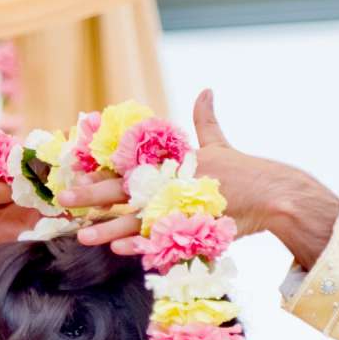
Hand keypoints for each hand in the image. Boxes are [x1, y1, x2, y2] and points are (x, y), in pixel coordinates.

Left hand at [81, 91, 338, 268]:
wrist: (275, 194)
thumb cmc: (246, 171)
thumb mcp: (219, 143)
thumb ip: (206, 120)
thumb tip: (206, 90)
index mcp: (171, 160)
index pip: (127, 163)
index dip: (99, 169)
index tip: (72, 174)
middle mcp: (171, 180)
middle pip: (123, 188)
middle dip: (90, 195)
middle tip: (63, 201)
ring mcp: (179, 205)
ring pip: (135, 218)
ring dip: (106, 227)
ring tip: (82, 237)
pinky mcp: (192, 226)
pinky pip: (160, 238)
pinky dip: (139, 244)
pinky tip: (118, 249)